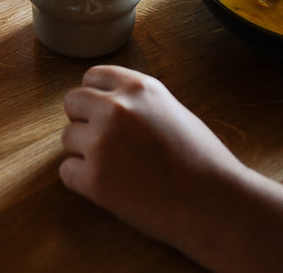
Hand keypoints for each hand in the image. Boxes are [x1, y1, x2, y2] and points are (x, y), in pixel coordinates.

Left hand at [60, 65, 241, 262]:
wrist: (215, 204)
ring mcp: (101, 143)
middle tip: (106, 142)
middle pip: (72, 102)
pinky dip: (82, 181)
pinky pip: (67, 172)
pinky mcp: (93, 179)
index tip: (102, 112)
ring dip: (84, 152)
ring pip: (67, 138)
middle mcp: (116, 108)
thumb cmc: (202, 161)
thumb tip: (107, 102)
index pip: (92, 76)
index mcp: (138, 88)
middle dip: (83, 120)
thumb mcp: (172, 111)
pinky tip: (111, 187)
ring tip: (117, 168)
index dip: (96, 96)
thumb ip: (138, 102)